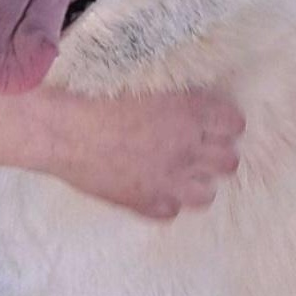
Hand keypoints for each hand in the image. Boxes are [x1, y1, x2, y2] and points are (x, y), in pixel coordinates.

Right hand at [33, 88, 244, 218]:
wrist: (62, 130)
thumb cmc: (97, 94)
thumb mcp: (146, 83)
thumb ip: (177, 97)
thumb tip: (191, 101)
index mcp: (192, 114)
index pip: (233, 124)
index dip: (226, 123)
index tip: (217, 123)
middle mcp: (188, 150)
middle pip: (228, 162)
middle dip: (220, 155)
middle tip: (203, 149)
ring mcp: (168, 181)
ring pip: (206, 194)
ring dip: (198, 183)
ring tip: (183, 174)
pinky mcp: (144, 202)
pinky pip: (170, 211)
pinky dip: (165, 202)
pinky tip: (154, 190)